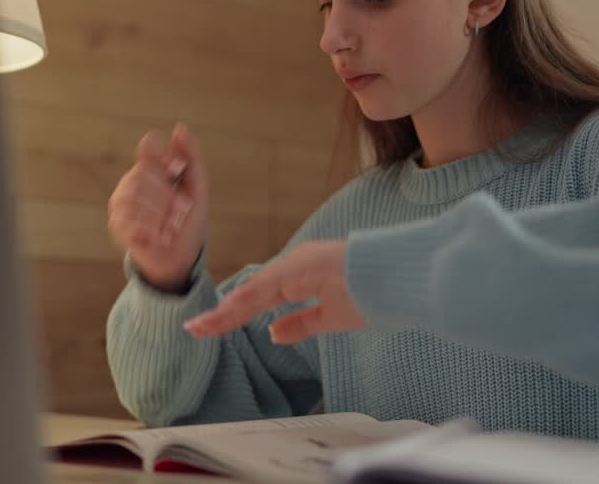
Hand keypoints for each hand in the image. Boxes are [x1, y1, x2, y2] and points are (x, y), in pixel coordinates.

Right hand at [108, 123, 208, 292]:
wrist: (182, 258)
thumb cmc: (189, 221)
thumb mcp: (198, 187)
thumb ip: (191, 157)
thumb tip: (179, 127)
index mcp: (152, 169)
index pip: (148, 147)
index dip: (162, 157)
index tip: (177, 171)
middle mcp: (132, 182)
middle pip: (143, 173)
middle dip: (168, 193)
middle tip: (183, 208)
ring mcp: (122, 204)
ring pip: (134, 194)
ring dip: (160, 212)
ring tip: (171, 225)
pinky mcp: (117, 225)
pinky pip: (128, 218)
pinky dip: (151, 228)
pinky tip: (161, 236)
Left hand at [182, 239, 365, 343]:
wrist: (405, 275)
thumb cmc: (378, 292)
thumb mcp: (332, 317)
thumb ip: (302, 324)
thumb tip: (273, 333)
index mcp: (302, 277)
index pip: (259, 300)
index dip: (232, 315)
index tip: (208, 329)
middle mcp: (296, 268)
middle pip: (250, 296)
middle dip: (222, 315)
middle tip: (194, 329)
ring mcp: (300, 264)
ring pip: (255, 291)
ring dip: (228, 311)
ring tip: (201, 327)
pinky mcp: (306, 265)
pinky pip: (271, 285)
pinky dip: (248, 299)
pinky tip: (228, 311)